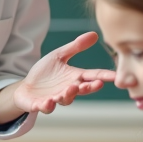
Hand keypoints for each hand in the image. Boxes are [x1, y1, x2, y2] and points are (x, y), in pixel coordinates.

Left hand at [0, 32, 114, 123]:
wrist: (26, 87)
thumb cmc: (45, 72)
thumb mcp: (59, 56)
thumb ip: (76, 47)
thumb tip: (94, 34)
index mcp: (74, 77)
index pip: (92, 75)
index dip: (104, 76)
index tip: (116, 76)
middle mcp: (68, 89)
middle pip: (82, 90)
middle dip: (89, 88)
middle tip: (97, 84)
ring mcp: (55, 98)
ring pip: (65, 99)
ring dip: (69, 95)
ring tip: (71, 88)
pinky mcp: (41, 104)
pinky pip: (46, 107)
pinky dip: (47, 106)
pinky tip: (49, 102)